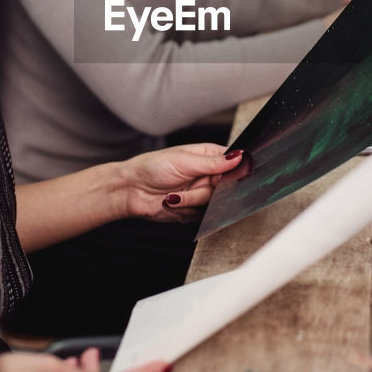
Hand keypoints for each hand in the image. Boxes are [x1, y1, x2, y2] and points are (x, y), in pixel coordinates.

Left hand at [120, 144, 244, 221]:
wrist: (131, 190)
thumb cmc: (152, 167)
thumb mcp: (184, 161)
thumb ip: (213, 163)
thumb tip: (239, 156)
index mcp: (207, 157)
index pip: (231, 163)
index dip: (232, 171)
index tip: (224, 177)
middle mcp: (206, 175)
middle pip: (224, 187)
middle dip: (206, 190)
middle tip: (192, 185)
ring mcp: (200, 193)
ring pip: (211, 203)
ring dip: (190, 201)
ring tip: (172, 195)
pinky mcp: (193, 209)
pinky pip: (201, 215)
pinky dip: (186, 210)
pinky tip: (172, 203)